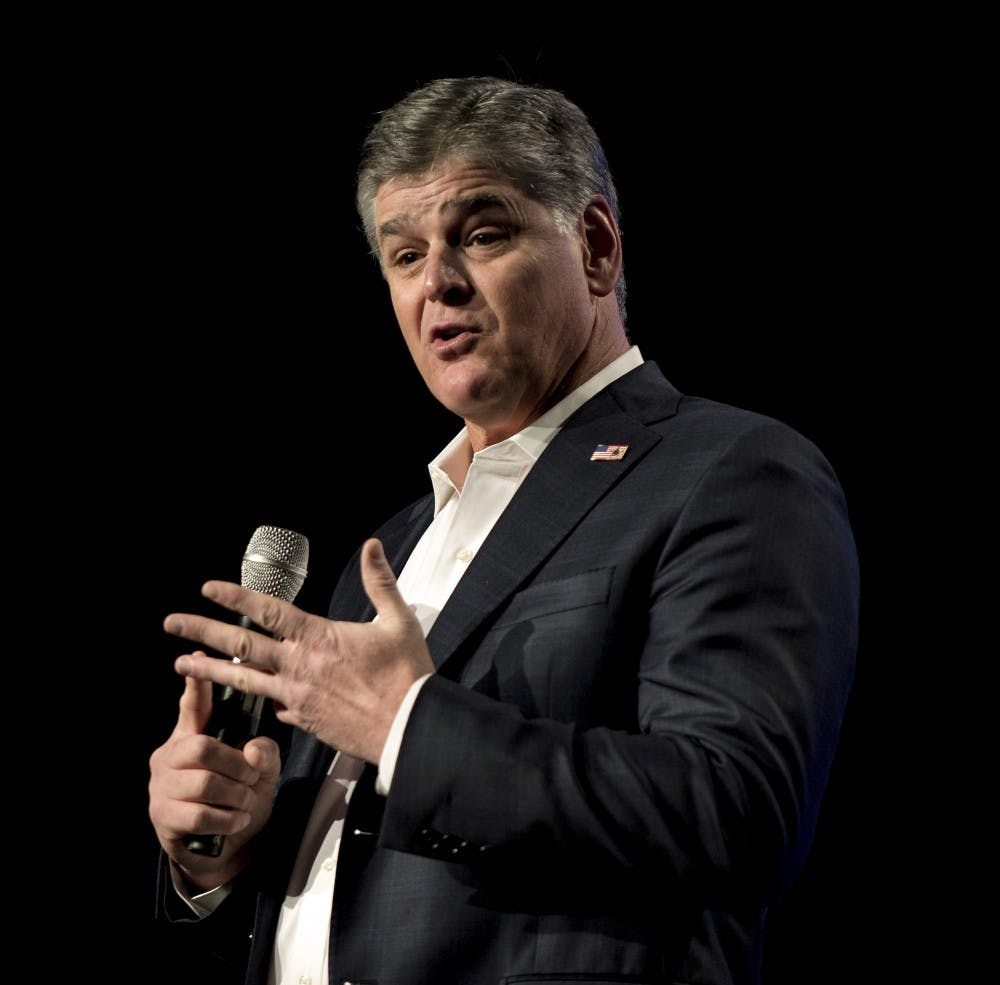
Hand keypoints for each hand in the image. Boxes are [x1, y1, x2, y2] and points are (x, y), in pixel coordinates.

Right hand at [148, 674, 280, 888]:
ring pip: (204, 783)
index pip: (193, 705)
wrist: (227, 847)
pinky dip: (228, 820)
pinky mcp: (162, 816)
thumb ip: (264, 754)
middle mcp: (170, 755)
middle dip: (236, 764)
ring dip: (236, 796)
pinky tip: (237, 820)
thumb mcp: (262, 771)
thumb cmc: (241, 797)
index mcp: (193, 735)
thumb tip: (254, 749)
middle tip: (252, 777)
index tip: (199, 655)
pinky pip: (199, 815)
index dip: (197, 684)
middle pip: (202, 747)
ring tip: (245, 802)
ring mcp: (161, 786)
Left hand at [163, 538, 433, 763]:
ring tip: (180, 665)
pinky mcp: (304, 722)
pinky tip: (247, 698)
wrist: (408, 727)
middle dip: (202, 632)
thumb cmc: (407, 674)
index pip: (266, 611)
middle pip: (241, 645)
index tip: (207, 589)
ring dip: (209, 670)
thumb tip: (372, 546)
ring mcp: (297, 697)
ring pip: (243, 681)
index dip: (234, 596)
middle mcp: (299, 667)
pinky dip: (258, 700)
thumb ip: (380, 581)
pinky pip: (272, 708)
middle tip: (172, 624)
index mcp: (319, 637)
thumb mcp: (398, 620)